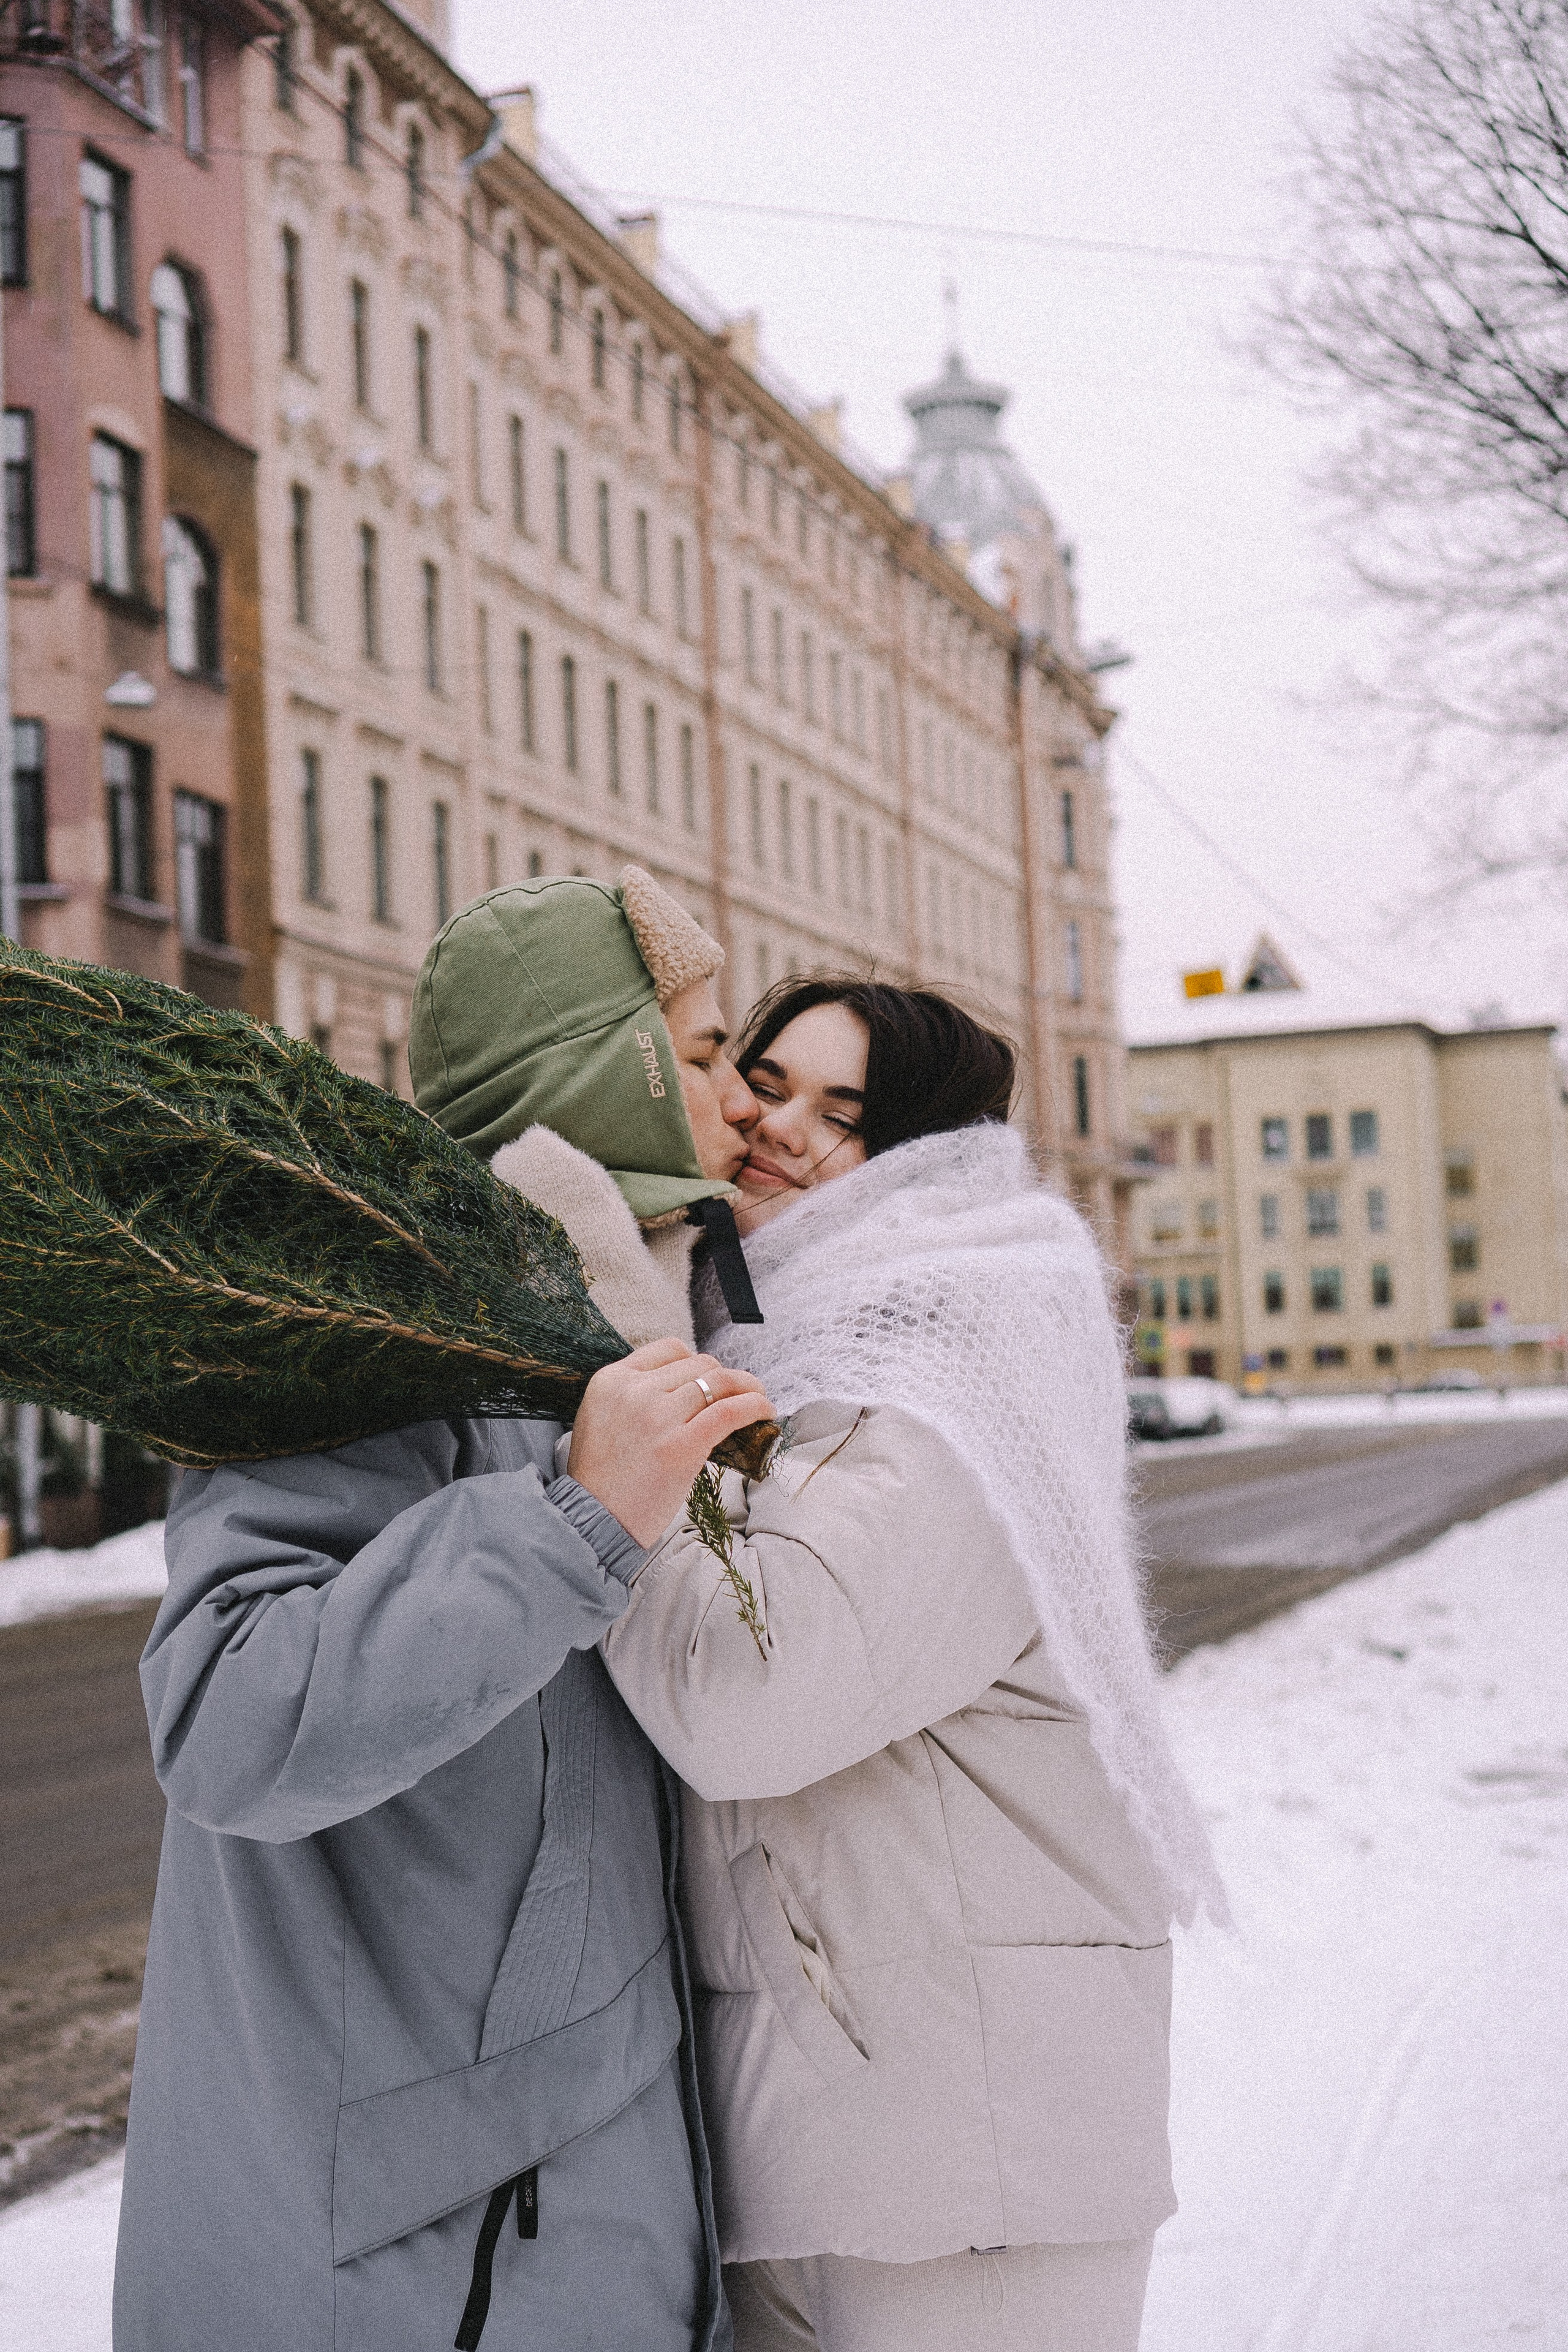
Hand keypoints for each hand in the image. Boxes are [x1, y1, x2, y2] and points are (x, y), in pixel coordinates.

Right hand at [568, 1339, 774, 1547]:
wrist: (592, 1522)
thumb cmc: (601, 1479)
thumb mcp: (601, 1418)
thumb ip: (633, 1395)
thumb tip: (685, 1388)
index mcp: (611, 1380)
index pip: (669, 1349)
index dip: (697, 1362)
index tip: (709, 1380)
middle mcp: (634, 1391)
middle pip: (699, 1364)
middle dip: (723, 1378)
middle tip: (738, 1394)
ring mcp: (658, 1416)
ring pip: (719, 1382)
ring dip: (747, 1387)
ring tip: (758, 1399)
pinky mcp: (681, 1446)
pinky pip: (730, 1411)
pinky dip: (755, 1406)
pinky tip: (765, 1411)